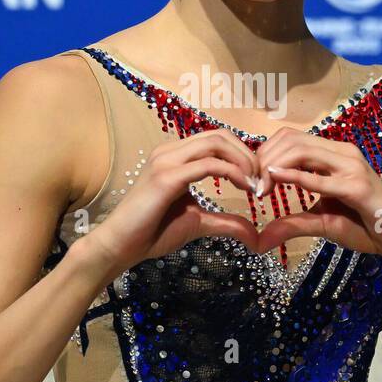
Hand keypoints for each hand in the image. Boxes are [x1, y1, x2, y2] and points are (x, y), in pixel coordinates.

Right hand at [84, 128, 260, 277]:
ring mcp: (166, 161)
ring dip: (243, 160)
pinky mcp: (166, 176)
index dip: (243, 154)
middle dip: (248, 154)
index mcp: (175, 156)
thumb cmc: (152, 233)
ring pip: (216, 142)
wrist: (119, 246)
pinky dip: (233, 173)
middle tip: (262, 179)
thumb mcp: (198, 223)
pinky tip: (245, 187)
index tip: (258, 180)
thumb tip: (255, 235)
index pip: (217, 139)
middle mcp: (170, 151)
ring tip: (255, 183)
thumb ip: (225, 222)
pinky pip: (209, 164)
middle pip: (220, 135)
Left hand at [253, 128, 381, 263]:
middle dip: (264, 158)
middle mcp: (343, 153)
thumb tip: (260, 239)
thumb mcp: (321, 222)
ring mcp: (353, 168)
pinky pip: (322, 179)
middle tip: (251, 185)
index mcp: (334, 155)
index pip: (291, 138)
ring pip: (304, 151)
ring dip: (274, 166)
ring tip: (260, 188)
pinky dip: (296, 177)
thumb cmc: (363, 225)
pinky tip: (276, 178)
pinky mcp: (359, 188)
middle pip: (292, 140)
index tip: (252, 179)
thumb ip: (292, 224)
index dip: (265, 153)